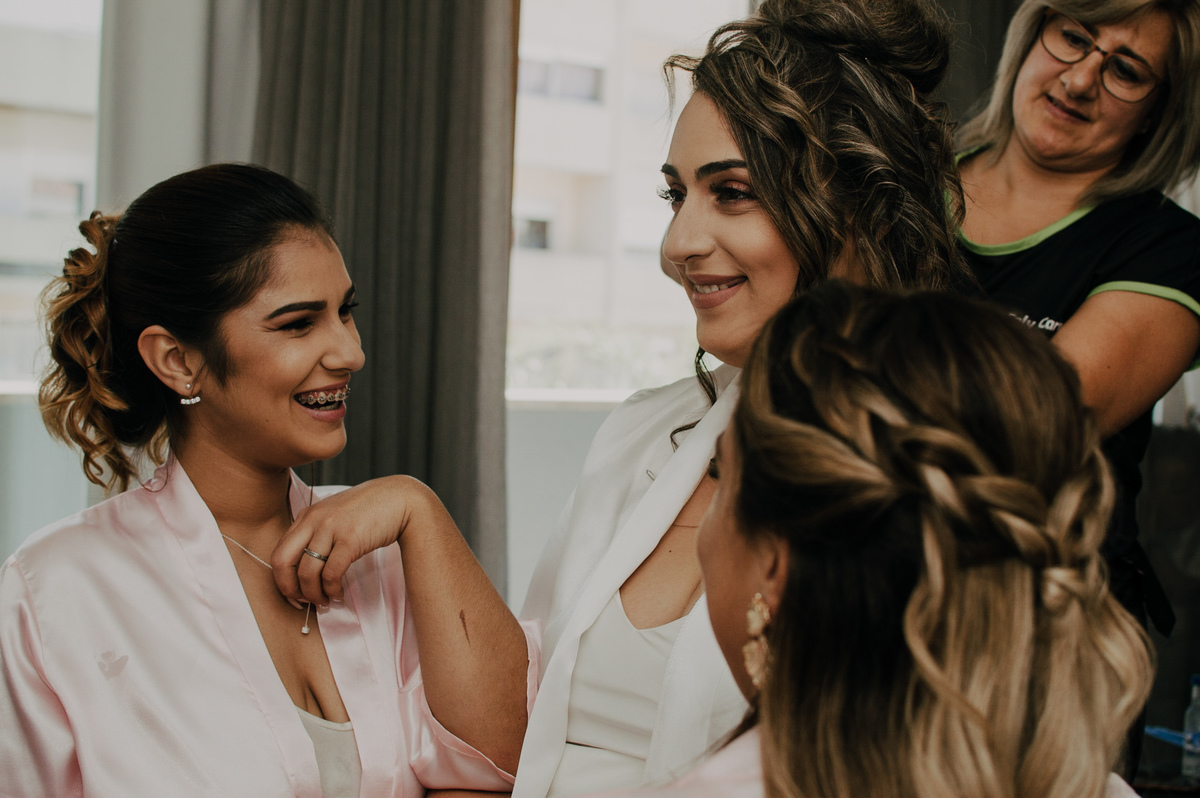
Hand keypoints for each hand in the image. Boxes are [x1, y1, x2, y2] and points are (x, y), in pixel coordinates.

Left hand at [271, 475, 429, 605]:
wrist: (400, 498)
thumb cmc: (370, 510)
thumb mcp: (335, 515)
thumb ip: (317, 534)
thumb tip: (306, 571)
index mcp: (307, 516)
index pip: (278, 553)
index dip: (282, 581)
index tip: (293, 596)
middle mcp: (313, 520)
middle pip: (283, 562)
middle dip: (290, 589)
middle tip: (303, 602)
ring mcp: (331, 528)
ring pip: (306, 573)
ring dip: (314, 595)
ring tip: (326, 600)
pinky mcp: (350, 540)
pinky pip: (331, 574)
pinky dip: (332, 590)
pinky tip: (339, 594)